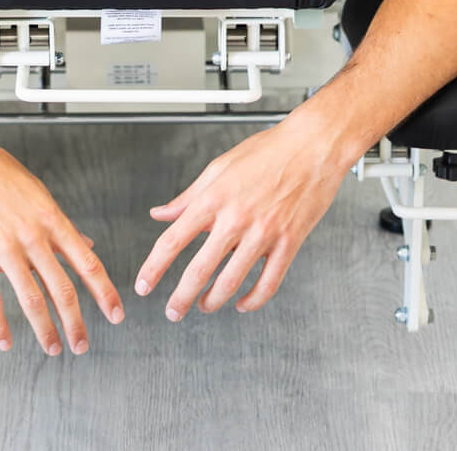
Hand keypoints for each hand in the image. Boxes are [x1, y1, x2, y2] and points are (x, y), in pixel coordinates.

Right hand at [0, 133, 123, 354]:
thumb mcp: (36, 192)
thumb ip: (61, 223)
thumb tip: (87, 244)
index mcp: (50, 218)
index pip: (86, 262)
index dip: (104, 292)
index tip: (115, 313)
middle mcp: (32, 235)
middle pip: (62, 288)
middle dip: (76, 322)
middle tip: (82, 344)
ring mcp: (3, 246)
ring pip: (31, 298)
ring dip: (45, 329)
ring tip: (53, 347)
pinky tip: (5, 341)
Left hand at [134, 117, 347, 320]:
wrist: (312, 145)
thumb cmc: (267, 151)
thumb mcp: (219, 167)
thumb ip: (188, 196)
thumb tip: (161, 214)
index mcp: (214, 197)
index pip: (174, 239)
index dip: (154, 267)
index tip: (144, 285)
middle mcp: (236, 218)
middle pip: (200, 269)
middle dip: (181, 297)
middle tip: (172, 311)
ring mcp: (264, 233)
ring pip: (231, 282)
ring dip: (213, 301)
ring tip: (204, 305)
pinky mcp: (289, 243)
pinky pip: (268, 284)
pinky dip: (252, 300)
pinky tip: (242, 303)